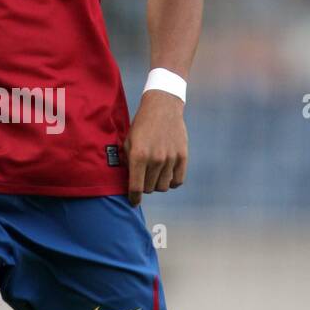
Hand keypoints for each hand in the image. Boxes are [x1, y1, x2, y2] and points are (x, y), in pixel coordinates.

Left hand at [123, 91, 187, 206]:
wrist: (162, 107)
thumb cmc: (141, 125)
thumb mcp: (128, 141)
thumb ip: (127, 162)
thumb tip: (127, 181)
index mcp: (139, 156)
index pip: (136, 187)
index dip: (134, 198)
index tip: (133, 202)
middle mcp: (155, 159)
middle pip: (149, 189)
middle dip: (144, 186)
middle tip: (143, 178)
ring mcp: (170, 158)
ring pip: (163, 187)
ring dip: (157, 184)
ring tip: (155, 174)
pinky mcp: (182, 156)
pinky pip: (178, 181)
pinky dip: (172, 181)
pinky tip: (167, 174)